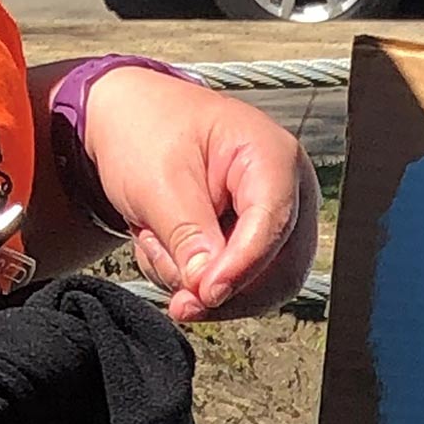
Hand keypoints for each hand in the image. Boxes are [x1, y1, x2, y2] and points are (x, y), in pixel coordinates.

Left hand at [82, 67, 318, 323]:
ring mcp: (278, 223)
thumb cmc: (147, 130)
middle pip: (281, 270)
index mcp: (274, 156)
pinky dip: (198, 284)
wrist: (133, 121)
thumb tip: (207, 287)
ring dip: (202, 286)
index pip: (273, 223)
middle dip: (224, 290)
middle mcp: (290, 193)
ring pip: (261, 288)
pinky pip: (241, 289)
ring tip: (157, 247)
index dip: (242, 266)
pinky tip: (168, 252)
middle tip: (179, 302)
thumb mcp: (155, 178)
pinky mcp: (259, 247)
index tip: (205, 293)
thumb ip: (185, 233)